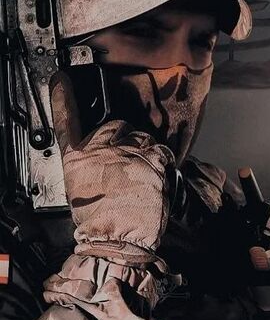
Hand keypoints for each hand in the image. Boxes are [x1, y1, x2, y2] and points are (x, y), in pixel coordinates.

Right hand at [47, 71, 176, 307]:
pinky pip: (159, 148)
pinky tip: (153, 177)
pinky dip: (160, 159)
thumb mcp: (80, 188)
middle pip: (114, 125)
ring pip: (140, 136)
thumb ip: (90, 163)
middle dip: (122, 139)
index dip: (63, 98)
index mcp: (77, 157)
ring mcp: (129, 149)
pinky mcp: (153, 155)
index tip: (61, 79)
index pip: (67, 120)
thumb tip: (102, 155)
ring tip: (139, 176)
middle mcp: (102, 148)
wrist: (120, 240)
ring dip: (142, 149)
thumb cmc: (98, 220)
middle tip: (124, 163)